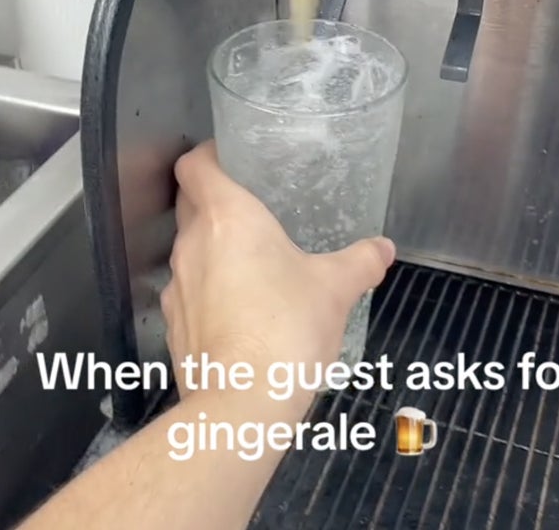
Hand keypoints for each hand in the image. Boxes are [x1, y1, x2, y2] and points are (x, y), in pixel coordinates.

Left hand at [164, 141, 395, 412]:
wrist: (243, 402)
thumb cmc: (287, 326)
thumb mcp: (337, 287)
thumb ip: (361, 261)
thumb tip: (383, 248)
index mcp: (227, 218)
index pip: (196, 166)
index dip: (210, 155)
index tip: (234, 157)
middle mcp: (191, 246)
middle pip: (192, 206)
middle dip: (218, 202)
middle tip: (259, 208)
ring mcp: (177, 289)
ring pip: (191, 253)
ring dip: (216, 252)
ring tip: (257, 264)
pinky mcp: (175, 327)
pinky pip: (192, 294)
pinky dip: (213, 292)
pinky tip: (245, 311)